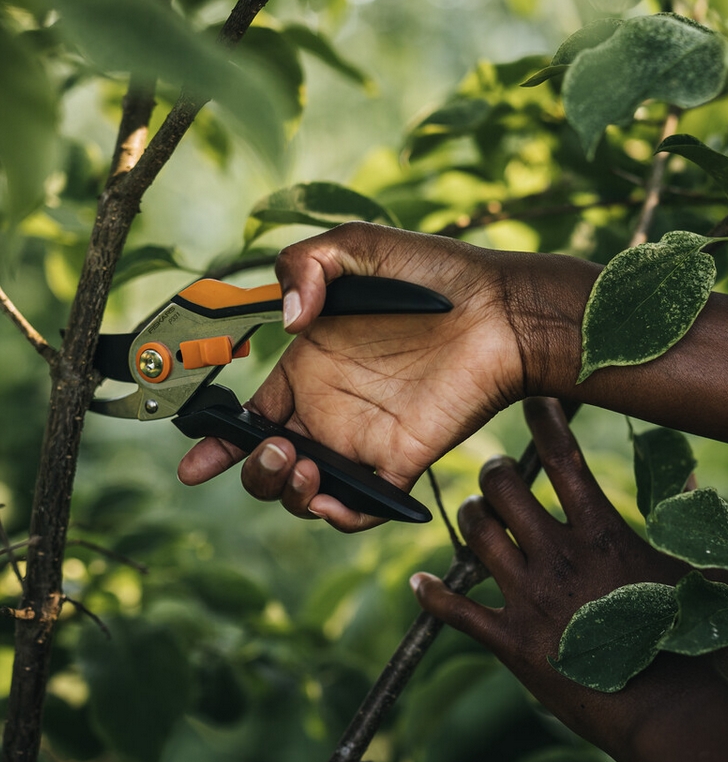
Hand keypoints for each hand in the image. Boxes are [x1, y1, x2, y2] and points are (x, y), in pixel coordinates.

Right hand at [177, 224, 597, 530]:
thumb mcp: (357, 245)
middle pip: (270, 464)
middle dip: (254, 471)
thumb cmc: (435, 273)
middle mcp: (332, 409)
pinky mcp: (402, 460)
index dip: (218, 443)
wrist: (500, 309)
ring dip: (286, 493)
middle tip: (278, 447)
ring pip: (307, 493)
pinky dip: (338, 517)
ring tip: (301, 464)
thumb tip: (287, 326)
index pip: (252, 416)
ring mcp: (366, 438)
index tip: (193, 465)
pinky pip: (362, 509)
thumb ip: (304, 265)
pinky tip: (331, 497)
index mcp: (312, 367)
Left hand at [410, 397, 727, 754]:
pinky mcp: (509, 642)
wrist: (667, 714)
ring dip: (470, 518)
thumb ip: (686, 519)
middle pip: (503, 490)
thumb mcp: (701, 572)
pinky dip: (432, 595)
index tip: (533, 401)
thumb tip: (687, 475)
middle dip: (494, 473)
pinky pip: (456, 610)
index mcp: (602, 534)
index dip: (544, 422)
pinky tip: (418, 582)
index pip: (564, 460)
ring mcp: (529, 599)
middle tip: (497, 476)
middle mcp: (557, 557)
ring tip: (476, 516)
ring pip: (475, 536)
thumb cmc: (690, 642)